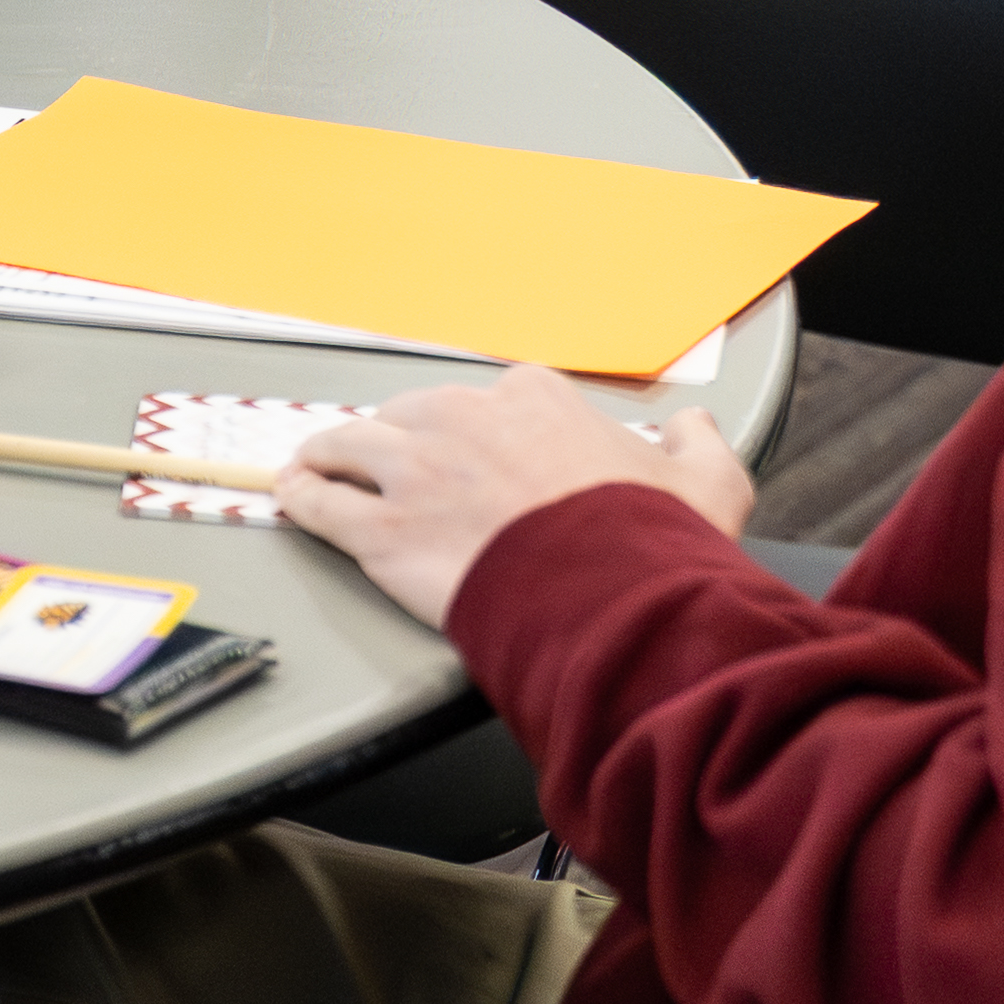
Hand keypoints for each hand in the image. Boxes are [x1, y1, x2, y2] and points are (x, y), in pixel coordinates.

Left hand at [274, 365, 757, 628]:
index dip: (478, 432)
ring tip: (316, 466)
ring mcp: (415, 470)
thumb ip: (698, 446)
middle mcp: (464, 420)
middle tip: (398, 473)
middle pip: (411, 417)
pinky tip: (294, 498)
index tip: (475, 456)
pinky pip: (321, 500)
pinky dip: (302, 496)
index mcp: (533, 401)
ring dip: (330, 456)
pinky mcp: (382, 527)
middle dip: (402, 443)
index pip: (490, 401)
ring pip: (350, 444)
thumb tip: (692, 425)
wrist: (612, 602)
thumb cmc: (654, 549)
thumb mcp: (709, 484)